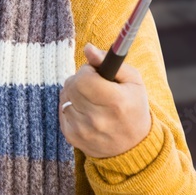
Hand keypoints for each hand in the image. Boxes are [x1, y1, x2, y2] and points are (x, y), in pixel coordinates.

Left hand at [59, 43, 151, 158]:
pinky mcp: (73, 138)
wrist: (134, 146)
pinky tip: (85, 113)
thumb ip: (108, 61)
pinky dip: (71, 108)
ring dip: (74, 94)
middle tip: (93, 86)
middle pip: (71, 86)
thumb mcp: (132, 80)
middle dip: (79, 80)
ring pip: (64, 98)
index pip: (83, 78)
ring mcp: (83, 131)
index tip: (96, 75)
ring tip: (91, 100)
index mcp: (115, 102)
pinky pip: (61, 111)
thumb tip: (88, 48)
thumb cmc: (133, 107)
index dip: (87, 72)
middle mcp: (98, 120)